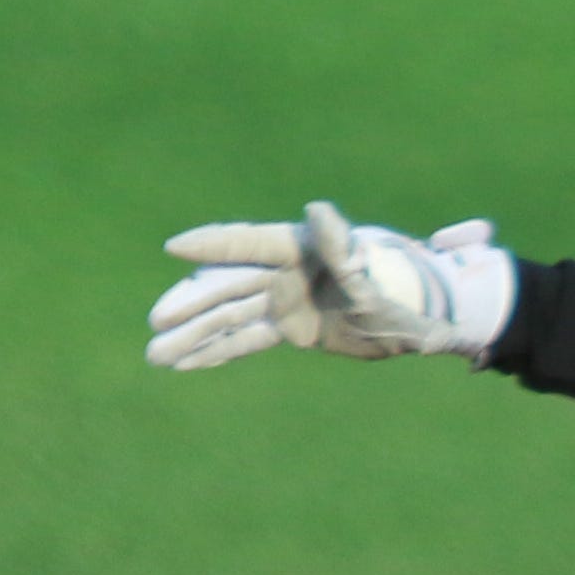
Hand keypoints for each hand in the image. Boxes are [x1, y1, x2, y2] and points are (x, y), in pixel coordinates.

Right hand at [143, 202, 514, 367]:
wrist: (420, 324)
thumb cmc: (401, 298)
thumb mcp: (371, 280)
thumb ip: (344, 250)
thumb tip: (319, 210)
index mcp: (302, 249)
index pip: (249, 244)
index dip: (213, 245)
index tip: (174, 246)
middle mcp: (285, 271)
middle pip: (228, 286)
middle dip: (192, 305)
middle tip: (157, 323)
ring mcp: (283, 299)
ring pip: (229, 316)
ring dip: (193, 335)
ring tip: (154, 356)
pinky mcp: (287, 328)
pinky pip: (244, 340)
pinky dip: (215, 352)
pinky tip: (181, 364)